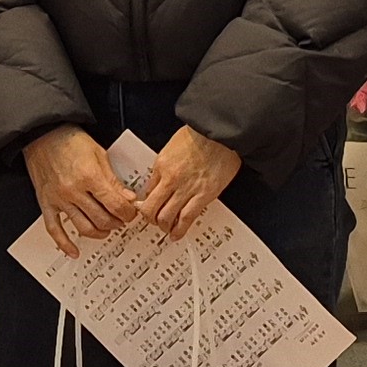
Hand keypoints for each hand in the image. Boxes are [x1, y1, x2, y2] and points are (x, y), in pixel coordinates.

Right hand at [28, 124, 136, 257]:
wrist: (43, 134)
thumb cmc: (70, 140)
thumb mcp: (99, 154)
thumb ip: (114, 180)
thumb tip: (128, 198)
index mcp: (90, 177)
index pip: (115, 205)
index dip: (128, 213)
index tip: (131, 213)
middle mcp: (74, 191)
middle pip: (102, 219)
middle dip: (117, 223)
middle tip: (121, 220)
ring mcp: (59, 199)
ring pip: (83, 227)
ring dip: (99, 232)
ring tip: (106, 229)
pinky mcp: (46, 203)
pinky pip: (55, 229)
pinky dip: (64, 244)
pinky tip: (74, 251)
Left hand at [136, 123, 242, 238]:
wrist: (221, 132)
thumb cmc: (201, 134)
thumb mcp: (172, 146)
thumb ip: (165, 165)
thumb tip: (159, 180)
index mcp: (162, 165)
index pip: (146, 191)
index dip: (145, 202)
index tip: (147, 206)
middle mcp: (171, 179)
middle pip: (150, 208)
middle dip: (149, 218)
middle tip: (152, 220)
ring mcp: (186, 189)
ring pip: (165, 217)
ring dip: (163, 225)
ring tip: (166, 227)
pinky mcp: (203, 195)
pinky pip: (187, 218)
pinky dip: (179, 230)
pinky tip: (177, 234)